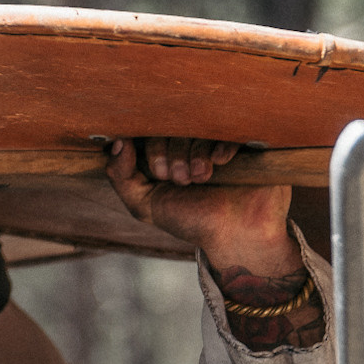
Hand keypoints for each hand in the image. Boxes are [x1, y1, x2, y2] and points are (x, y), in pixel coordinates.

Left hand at [106, 137, 299, 277]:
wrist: (238, 237)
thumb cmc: (195, 222)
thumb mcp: (146, 205)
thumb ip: (121, 177)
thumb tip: (117, 141)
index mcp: (168, 153)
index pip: (153, 131)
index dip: (154, 149)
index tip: (162, 176)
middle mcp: (192, 144)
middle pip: (175, 126)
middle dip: (174, 154)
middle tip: (183, 180)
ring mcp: (218, 143)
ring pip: (200, 128)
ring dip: (196, 153)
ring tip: (203, 177)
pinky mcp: (245, 145)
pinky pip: (229, 129)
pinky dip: (220, 144)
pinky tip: (221, 162)